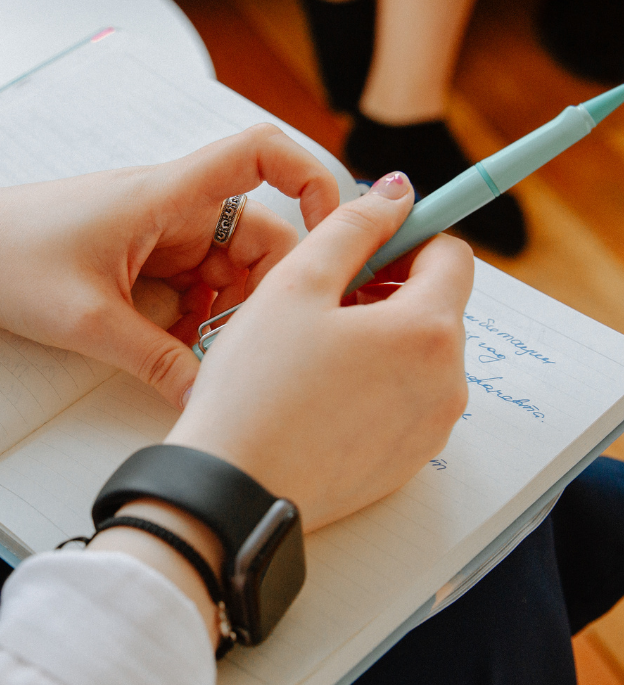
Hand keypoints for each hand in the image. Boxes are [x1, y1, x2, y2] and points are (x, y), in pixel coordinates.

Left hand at [0, 124, 338, 409]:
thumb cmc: (11, 260)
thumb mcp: (89, 322)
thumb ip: (157, 361)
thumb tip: (207, 401)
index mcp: (167, 195)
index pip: (261, 153)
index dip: (312, 177)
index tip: (335, 230)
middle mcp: (173, 206)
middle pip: (258, 234)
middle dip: (264, 291)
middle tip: (248, 346)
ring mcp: (159, 233)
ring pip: (228, 269)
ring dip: (227, 313)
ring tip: (202, 356)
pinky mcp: (143, 259)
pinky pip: (194, 286)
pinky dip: (197, 319)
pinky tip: (177, 353)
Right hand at [166, 172, 474, 533]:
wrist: (233, 490)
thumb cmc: (255, 389)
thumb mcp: (296, 284)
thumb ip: (353, 226)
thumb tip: (396, 193)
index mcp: (428, 330)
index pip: (451, 255)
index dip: (405, 239)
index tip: (361, 249)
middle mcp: (446, 383)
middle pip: (436, 308)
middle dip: (388, 293)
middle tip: (321, 304)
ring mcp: (430, 430)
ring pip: (418, 358)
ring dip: (379, 341)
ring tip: (312, 354)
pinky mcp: (406, 464)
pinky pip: (403, 404)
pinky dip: (373, 388)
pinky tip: (318, 397)